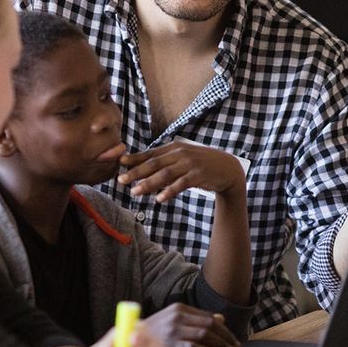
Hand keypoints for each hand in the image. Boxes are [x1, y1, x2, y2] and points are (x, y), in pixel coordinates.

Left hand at [117, 141, 245, 202]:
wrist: (227, 168)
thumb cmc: (201, 164)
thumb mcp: (183, 158)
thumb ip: (166, 161)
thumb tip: (144, 169)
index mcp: (174, 148)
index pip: (151, 153)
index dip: (135, 159)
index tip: (120, 163)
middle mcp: (180, 153)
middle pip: (154, 163)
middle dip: (136, 172)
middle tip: (121, 180)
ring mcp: (190, 164)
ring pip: (165, 174)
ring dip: (148, 183)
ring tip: (135, 192)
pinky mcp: (198, 175)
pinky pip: (181, 184)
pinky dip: (169, 191)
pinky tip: (159, 198)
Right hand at [143, 304, 240, 346]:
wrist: (130, 340)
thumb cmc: (155, 332)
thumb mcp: (174, 319)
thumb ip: (196, 318)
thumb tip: (220, 318)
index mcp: (179, 308)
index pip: (208, 317)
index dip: (224, 329)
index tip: (232, 338)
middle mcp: (177, 317)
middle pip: (209, 325)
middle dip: (225, 337)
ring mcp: (173, 330)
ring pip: (204, 335)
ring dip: (221, 344)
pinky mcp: (170, 345)